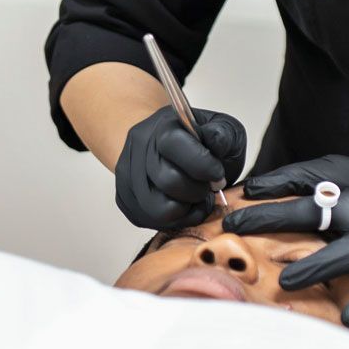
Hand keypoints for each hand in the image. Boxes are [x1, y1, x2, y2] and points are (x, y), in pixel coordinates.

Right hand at [114, 104, 247, 229]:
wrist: (168, 149)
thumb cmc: (198, 142)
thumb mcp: (221, 129)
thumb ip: (222, 135)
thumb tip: (217, 145)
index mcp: (162, 126)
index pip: (174, 145)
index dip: (203, 165)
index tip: (218, 174)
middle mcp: (139, 149)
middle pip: (168, 181)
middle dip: (197, 190)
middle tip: (208, 187)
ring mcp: (128, 175)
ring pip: (159, 209)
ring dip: (187, 209)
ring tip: (196, 198)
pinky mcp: (125, 199)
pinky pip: (153, 221)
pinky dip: (177, 219)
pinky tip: (184, 205)